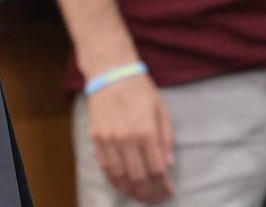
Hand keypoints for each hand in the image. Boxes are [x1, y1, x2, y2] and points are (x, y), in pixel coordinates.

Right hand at [86, 72, 174, 203]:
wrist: (111, 72)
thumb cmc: (140, 89)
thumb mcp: (161, 110)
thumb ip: (166, 138)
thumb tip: (168, 164)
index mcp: (147, 130)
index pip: (157, 169)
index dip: (163, 186)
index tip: (169, 192)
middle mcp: (127, 138)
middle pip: (139, 178)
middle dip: (149, 194)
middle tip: (155, 200)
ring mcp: (109, 139)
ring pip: (120, 177)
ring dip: (131, 191)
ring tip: (139, 196)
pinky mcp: (96, 138)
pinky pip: (105, 167)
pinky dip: (114, 180)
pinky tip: (122, 185)